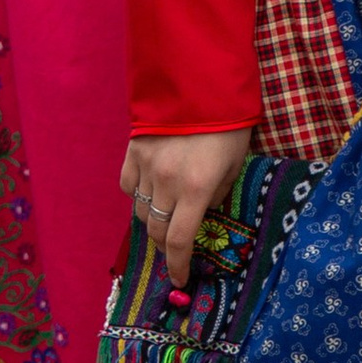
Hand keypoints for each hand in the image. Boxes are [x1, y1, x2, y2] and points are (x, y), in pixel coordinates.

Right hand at [119, 128, 251, 288]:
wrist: (201, 83)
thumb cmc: (227, 126)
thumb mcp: (233, 165)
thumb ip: (217, 194)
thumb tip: (203, 213)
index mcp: (197, 190)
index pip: (179, 241)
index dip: (178, 266)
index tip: (180, 279)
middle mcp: (167, 183)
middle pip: (155, 230)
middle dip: (164, 246)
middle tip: (174, 247)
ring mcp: (146, 167)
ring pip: (138, 210)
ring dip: (151, 219)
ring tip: (164, 215)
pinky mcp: (133, 151)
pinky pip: (127, 185)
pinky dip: (135, 193)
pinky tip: (148, 189)